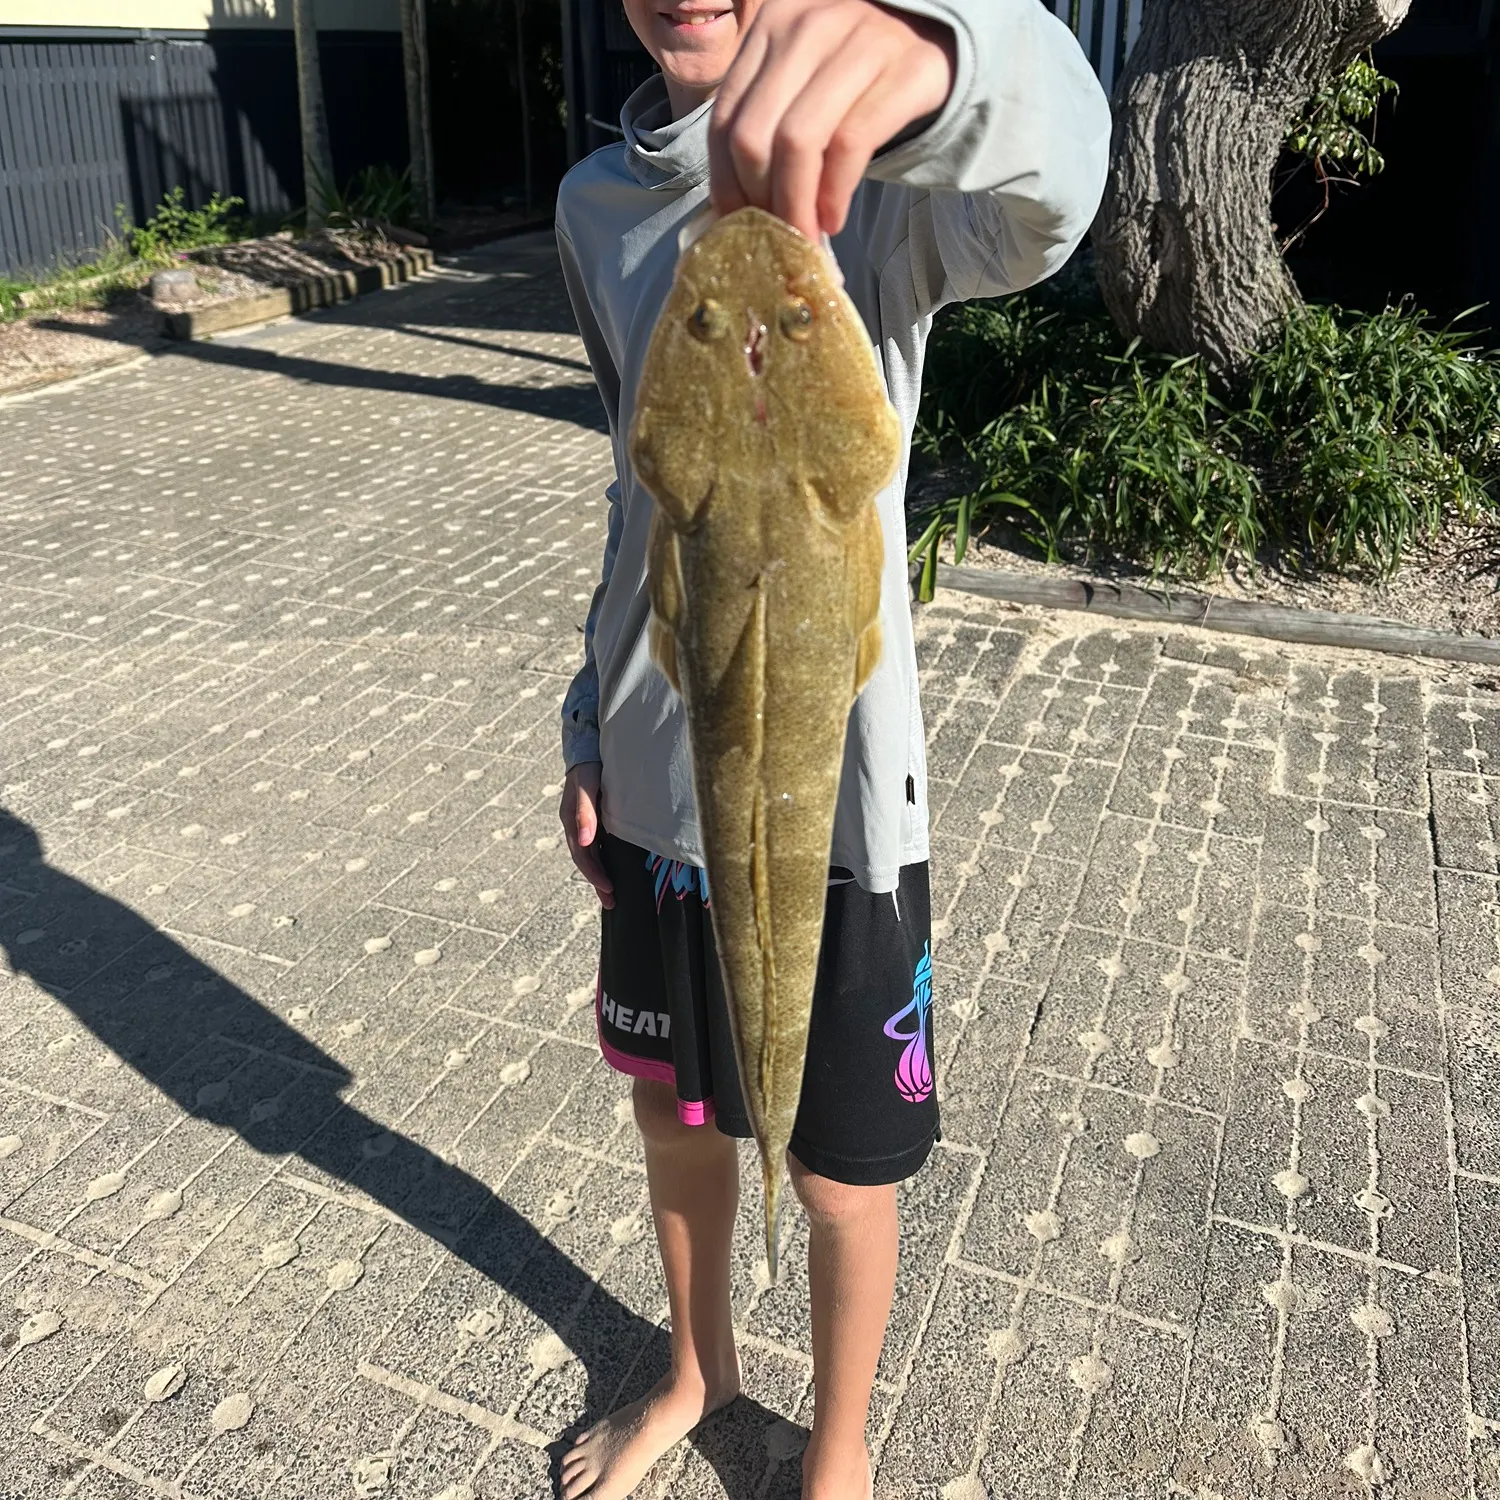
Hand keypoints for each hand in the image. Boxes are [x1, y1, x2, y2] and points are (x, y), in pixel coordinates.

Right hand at [560, 761, 614, 908]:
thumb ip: (586, 812)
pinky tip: (611, 868)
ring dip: (599, 875)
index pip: (583, 855)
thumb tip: (586, 842)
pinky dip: (602, 860)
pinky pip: (595, 845)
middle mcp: (575, 825)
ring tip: (611, 894)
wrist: (589, 747)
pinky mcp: (591, 819)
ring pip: (589, 855)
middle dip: (597, 882)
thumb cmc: (589, 766)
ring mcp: (582, 823)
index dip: (595, 874)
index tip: (609, 888)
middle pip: (585, 860)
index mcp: (571, 821)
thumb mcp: (587, 786)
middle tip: (612, 902)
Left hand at [708, 0, 955, 240]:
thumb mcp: (800, 84)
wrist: (932, 43)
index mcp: (770, 24)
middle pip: (754, 136)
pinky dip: (834, 194)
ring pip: (797, 141)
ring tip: (805, 237)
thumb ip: (765, 124)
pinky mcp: (905, 69)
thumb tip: (733, 211)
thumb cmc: (854, 77)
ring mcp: (860, 42)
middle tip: (775, 240)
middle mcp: (809, 26)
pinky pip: (850, 144)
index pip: (725, 119)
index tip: (740, 225)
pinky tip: (833, 219)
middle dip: (760, 203)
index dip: (726, 184)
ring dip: (795, 206)